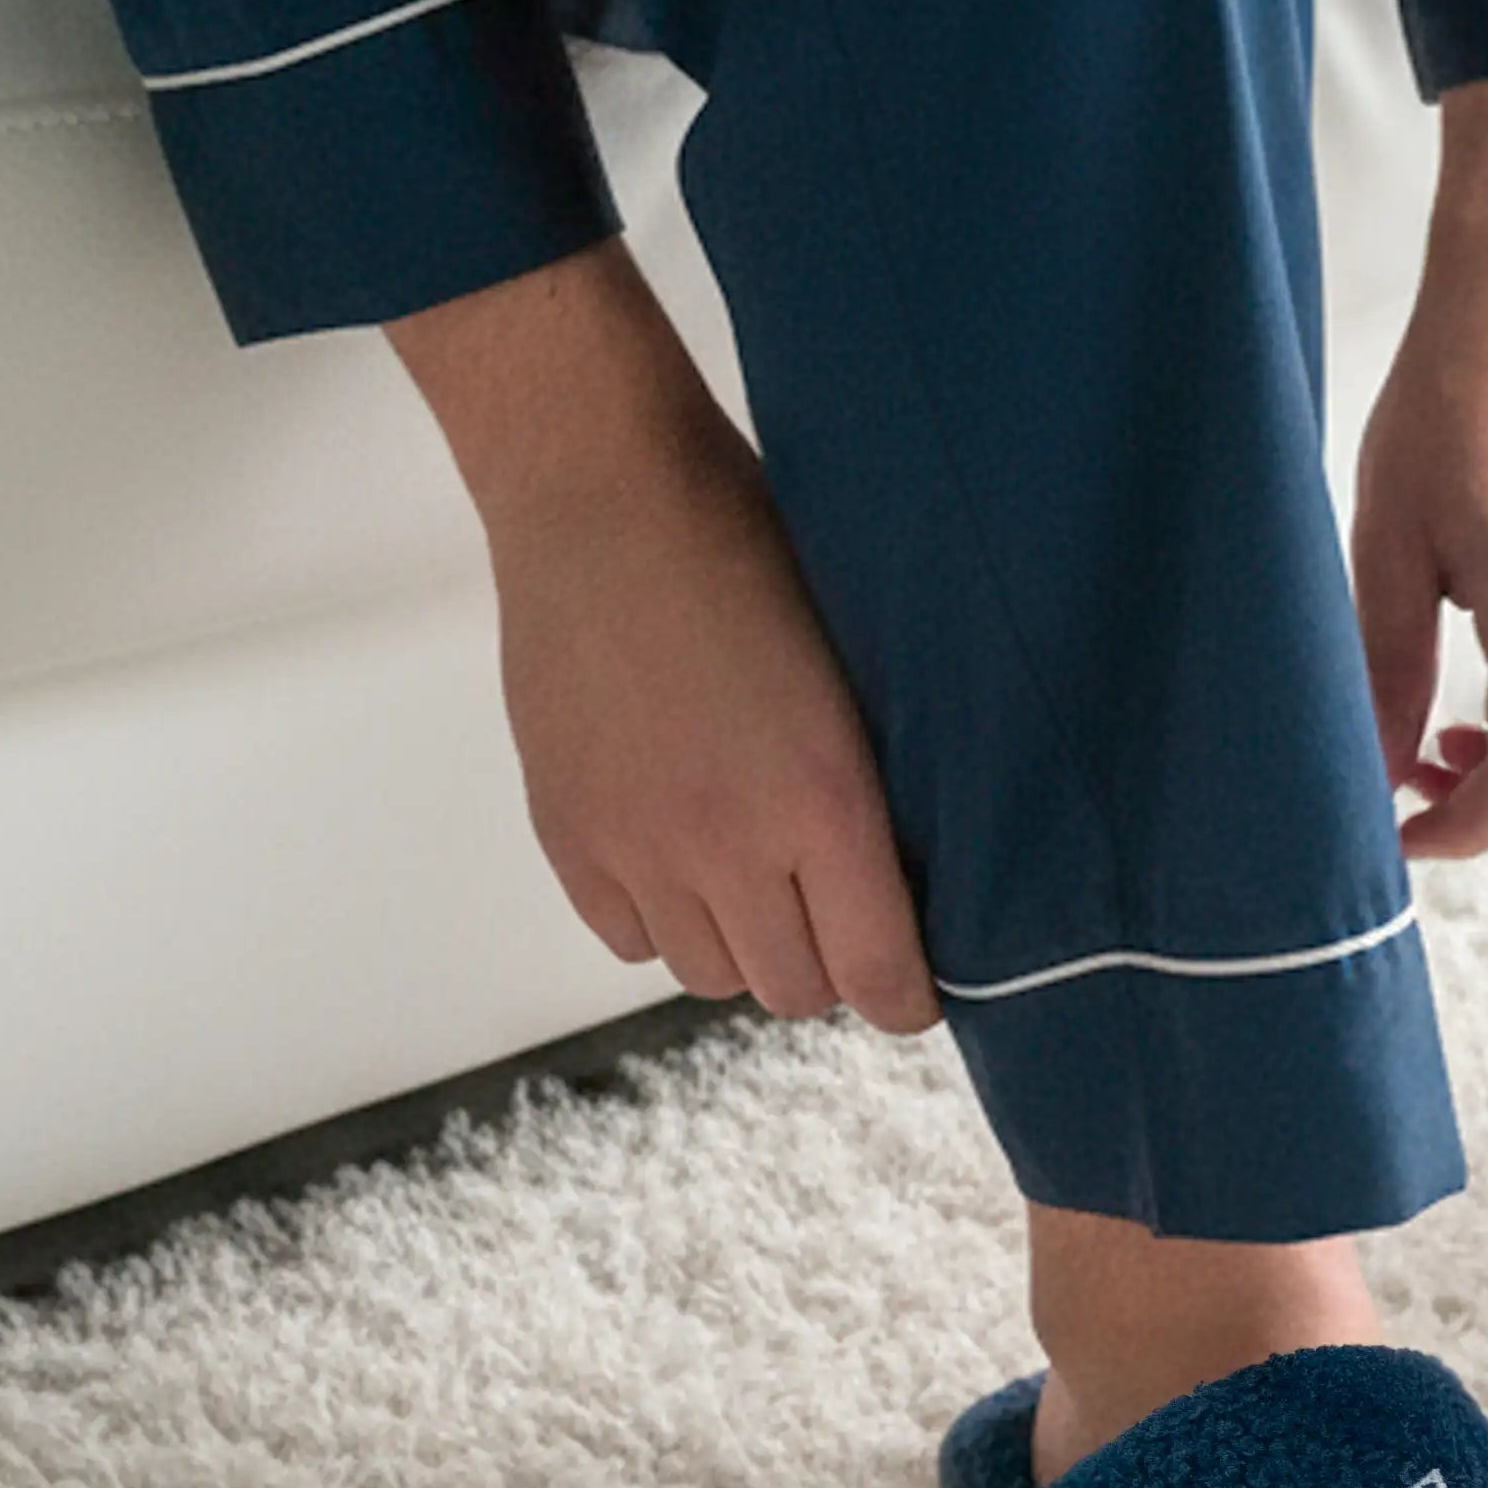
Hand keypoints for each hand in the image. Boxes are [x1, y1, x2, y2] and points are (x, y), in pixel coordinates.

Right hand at [386, 243, 940, 1029]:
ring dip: (745, 944)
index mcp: (826, 801)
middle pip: (794, 991)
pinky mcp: (568, 832)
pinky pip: (627, 939)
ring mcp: (637, 845)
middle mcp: (728, 845)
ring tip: (759, 875)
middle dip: (830, 967)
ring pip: (709, 974)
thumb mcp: (860, 665)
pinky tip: (684, 855)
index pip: (880, 978)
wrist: (606, 490)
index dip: (909, 998)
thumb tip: (910, 874)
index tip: (919, 981)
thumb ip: (879, 784)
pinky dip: (663, 919)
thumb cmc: (757, 545)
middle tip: (842, 912)